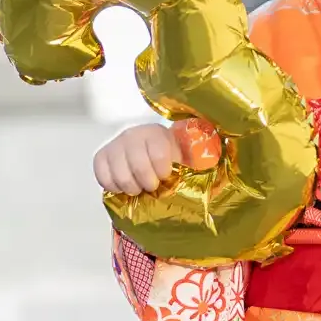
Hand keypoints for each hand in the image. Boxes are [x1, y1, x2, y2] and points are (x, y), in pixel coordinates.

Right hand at [92, 118, 223, 196]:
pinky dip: (114, 186)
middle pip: (137, 165)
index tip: (166, 176)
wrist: (148, 158)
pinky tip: (124, 186)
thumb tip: (219, 155)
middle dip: (147, 182)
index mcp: (157, 133)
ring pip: (120, 175)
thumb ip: (203, 156)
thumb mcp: (189, 156)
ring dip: (132, 188)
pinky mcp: (101, 157)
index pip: (158, 150)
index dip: (162, 169)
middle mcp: (133, 134)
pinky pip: (102, 176)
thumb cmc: (172, 161)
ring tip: (139, 188)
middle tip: (152, 186)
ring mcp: (115, 145)